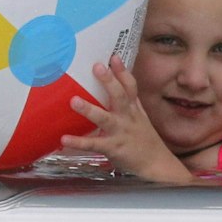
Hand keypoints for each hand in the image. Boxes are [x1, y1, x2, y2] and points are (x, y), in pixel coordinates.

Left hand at [61, 55, 190, 183]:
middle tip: (97, 66)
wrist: (157, 165)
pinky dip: (79, 142)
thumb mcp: (140, 117)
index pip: (130, 87)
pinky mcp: (113, 148)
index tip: (113, 57)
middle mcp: (127, 118)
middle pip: (119, 96)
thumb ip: (128, 102)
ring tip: (74, 101)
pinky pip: (94, 144)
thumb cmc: (143, 139)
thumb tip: (115, 84)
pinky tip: (64, 139)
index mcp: (133, 110)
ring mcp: (120, 132)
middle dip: (109, 81)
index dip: (122, 72)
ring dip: (89, 109)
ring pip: (105, 119)